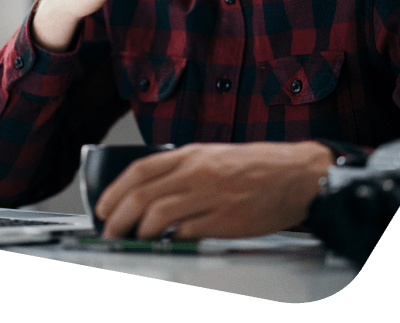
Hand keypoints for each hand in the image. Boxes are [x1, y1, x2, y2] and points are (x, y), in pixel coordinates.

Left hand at [94, 141, 333, 239]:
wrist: (296, 175)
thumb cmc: (257, 167)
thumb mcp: (214, 156)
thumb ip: (182, 171)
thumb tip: (149, 192)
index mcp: (192, 155)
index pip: (140, 170)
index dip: (114, 191)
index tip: (103, 207)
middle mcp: (197, 173)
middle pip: (141, 196)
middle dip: (118, 218)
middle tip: (110, 231)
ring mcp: (211, 197)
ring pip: (158, 216)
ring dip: (140, 233)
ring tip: (136, 240)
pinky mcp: (225, 221)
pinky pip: (186, 234)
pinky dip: (171, 241)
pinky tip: (168, 243)